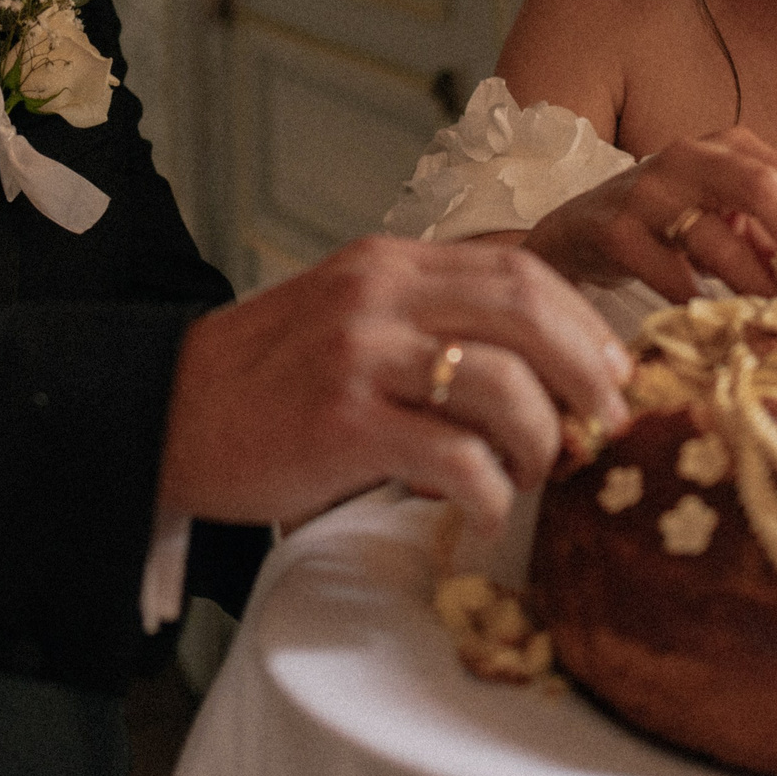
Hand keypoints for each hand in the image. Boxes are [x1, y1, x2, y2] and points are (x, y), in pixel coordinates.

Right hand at [156, 236, 632, 532]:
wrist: (162, 415)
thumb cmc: (265, 382)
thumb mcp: (350, 320)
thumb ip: (429, 321)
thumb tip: (539, 366)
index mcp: (388, 263)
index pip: (520, 269)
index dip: (584, 322)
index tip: (613, 372)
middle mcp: (378, 295)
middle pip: (527, 310)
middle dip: (588, 371)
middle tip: (606, 423)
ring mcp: (359, 355)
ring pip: (501, 383)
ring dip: (541, 440)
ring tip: (534, 474)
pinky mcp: (341, 423)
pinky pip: (452, 457)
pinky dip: (489, 492)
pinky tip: (485, 511)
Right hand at [522, 126, 776, 303]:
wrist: (575, 235)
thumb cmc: (667, 231)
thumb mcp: (729, 226)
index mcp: (734, 149)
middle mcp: (692, 157)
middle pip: (765, 188)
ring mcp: (648, 188)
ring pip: (714, 230)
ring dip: (755, 278)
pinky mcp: (611, 226)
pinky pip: (661, 265)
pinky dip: (691, 292)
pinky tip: (707, 314)